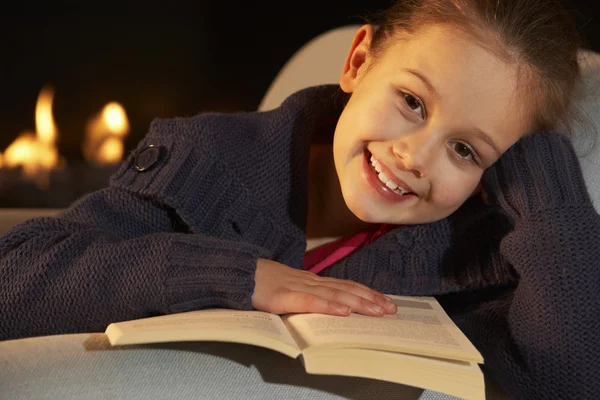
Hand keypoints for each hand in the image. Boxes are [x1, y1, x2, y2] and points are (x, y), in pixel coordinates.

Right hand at [252, 258, 397, 316]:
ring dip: (358, 303)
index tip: (386, 302)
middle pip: (346, 290)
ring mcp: (298, 287)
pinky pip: (309, 302)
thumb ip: (307, 294)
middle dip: (371, 300)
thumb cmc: (261, 281)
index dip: (367, 294)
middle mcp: (310, 281)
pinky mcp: (284, 297)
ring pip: (334, 295)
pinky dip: (328, 307)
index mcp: (312, 280)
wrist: (236, 271)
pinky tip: (342, 312)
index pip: (346, 286)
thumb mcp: (289, 287)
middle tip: (392, 310)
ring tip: (377, 311)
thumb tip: (328, 304)